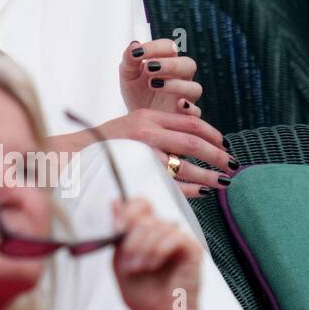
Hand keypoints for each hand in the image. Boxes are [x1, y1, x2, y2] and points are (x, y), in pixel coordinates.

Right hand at [97, 108, 234, 197]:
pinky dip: (190, 190)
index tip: (225, 144)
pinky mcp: (138, 173)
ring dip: (209, 176)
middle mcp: (146, 133)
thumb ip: (159, 126)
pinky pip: (172, 184)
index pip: (189, 122)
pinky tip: (202, 192)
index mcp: (147, 117)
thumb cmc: (108, 142)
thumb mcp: (133, 123)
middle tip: (233, 165)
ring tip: (223, 182)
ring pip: (185, 166)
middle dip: (218, 155)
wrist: (75, 154)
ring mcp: (141, 154)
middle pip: (193, 143)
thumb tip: (195, 134)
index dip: (212, 134)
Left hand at [112, 198, 202, 309]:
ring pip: (157, 226)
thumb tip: (115, 203)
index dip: (127, 212)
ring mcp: (178, 238)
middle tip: (128, 262)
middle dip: (131, 241)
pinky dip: (159, 251)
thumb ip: (119, 232)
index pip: (140, 204)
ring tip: (139, 268)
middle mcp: (163, 231)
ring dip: (143, 249)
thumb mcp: (120, 258)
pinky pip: (174, 237)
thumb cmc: (143, 291)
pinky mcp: (192, 247)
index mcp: (146, 230)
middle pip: (145, 216)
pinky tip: (153, 265)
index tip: (117, 229)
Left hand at [119, 38, 200, 114]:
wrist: (138, 118)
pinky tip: (179, 104)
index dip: (155, 47)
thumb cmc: (136, 91)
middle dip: (170, 64)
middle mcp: (181, 77)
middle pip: (188, 64)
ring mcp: (185, 96)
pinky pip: (196, 112)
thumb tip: (134, 44)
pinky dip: (190, 108)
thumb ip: (129, 60)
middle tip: (149, 68)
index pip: (169, 47)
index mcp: (168, 62)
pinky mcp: (185, 116)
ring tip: (154, 84)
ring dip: (176, 85)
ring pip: (194, 87)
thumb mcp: (128, 74)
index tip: (137, 54)